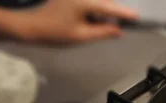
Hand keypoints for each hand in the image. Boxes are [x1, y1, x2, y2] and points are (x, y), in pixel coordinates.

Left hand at [19, 0, 137, 43]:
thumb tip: (118, 30)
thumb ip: (102, 32)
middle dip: (112, 13)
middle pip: (103, 3)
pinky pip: (88, 3)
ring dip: (102, 12)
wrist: (29, 26)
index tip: (136, 17)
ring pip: (96, 3)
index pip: (109, 8)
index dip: (123, 14)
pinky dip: (93, 10)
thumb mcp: (81, 36)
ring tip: (105, 25)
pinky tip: (92, 20)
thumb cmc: (54, 33)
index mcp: (84, 2)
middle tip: (121, 25)